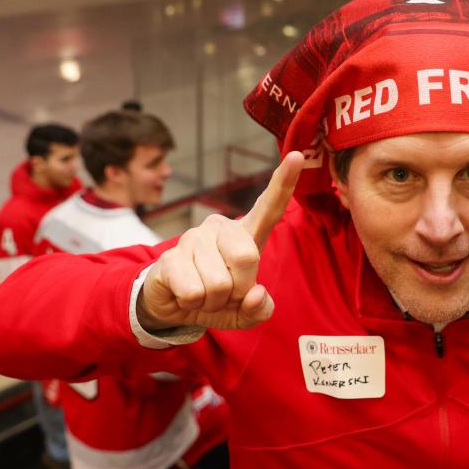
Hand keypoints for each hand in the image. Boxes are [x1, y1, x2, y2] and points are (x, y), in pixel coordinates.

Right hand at [136, 151, 304, 331]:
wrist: (172, 305)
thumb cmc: (216, 300)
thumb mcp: (245, 311)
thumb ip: (260, 308)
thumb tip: (255, 294)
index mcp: (247, 236)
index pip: (269, 207)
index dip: (284, 183)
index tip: (298, 156)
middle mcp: (221, 228)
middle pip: (247, 257)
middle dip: (239, 289)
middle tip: (226, 294)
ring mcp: (194, 238)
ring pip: (219, 283)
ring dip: (214, 301)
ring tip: (204, 294)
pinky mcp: (170, 255)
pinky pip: (194, 292)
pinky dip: (193, 303)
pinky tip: (185, 293)